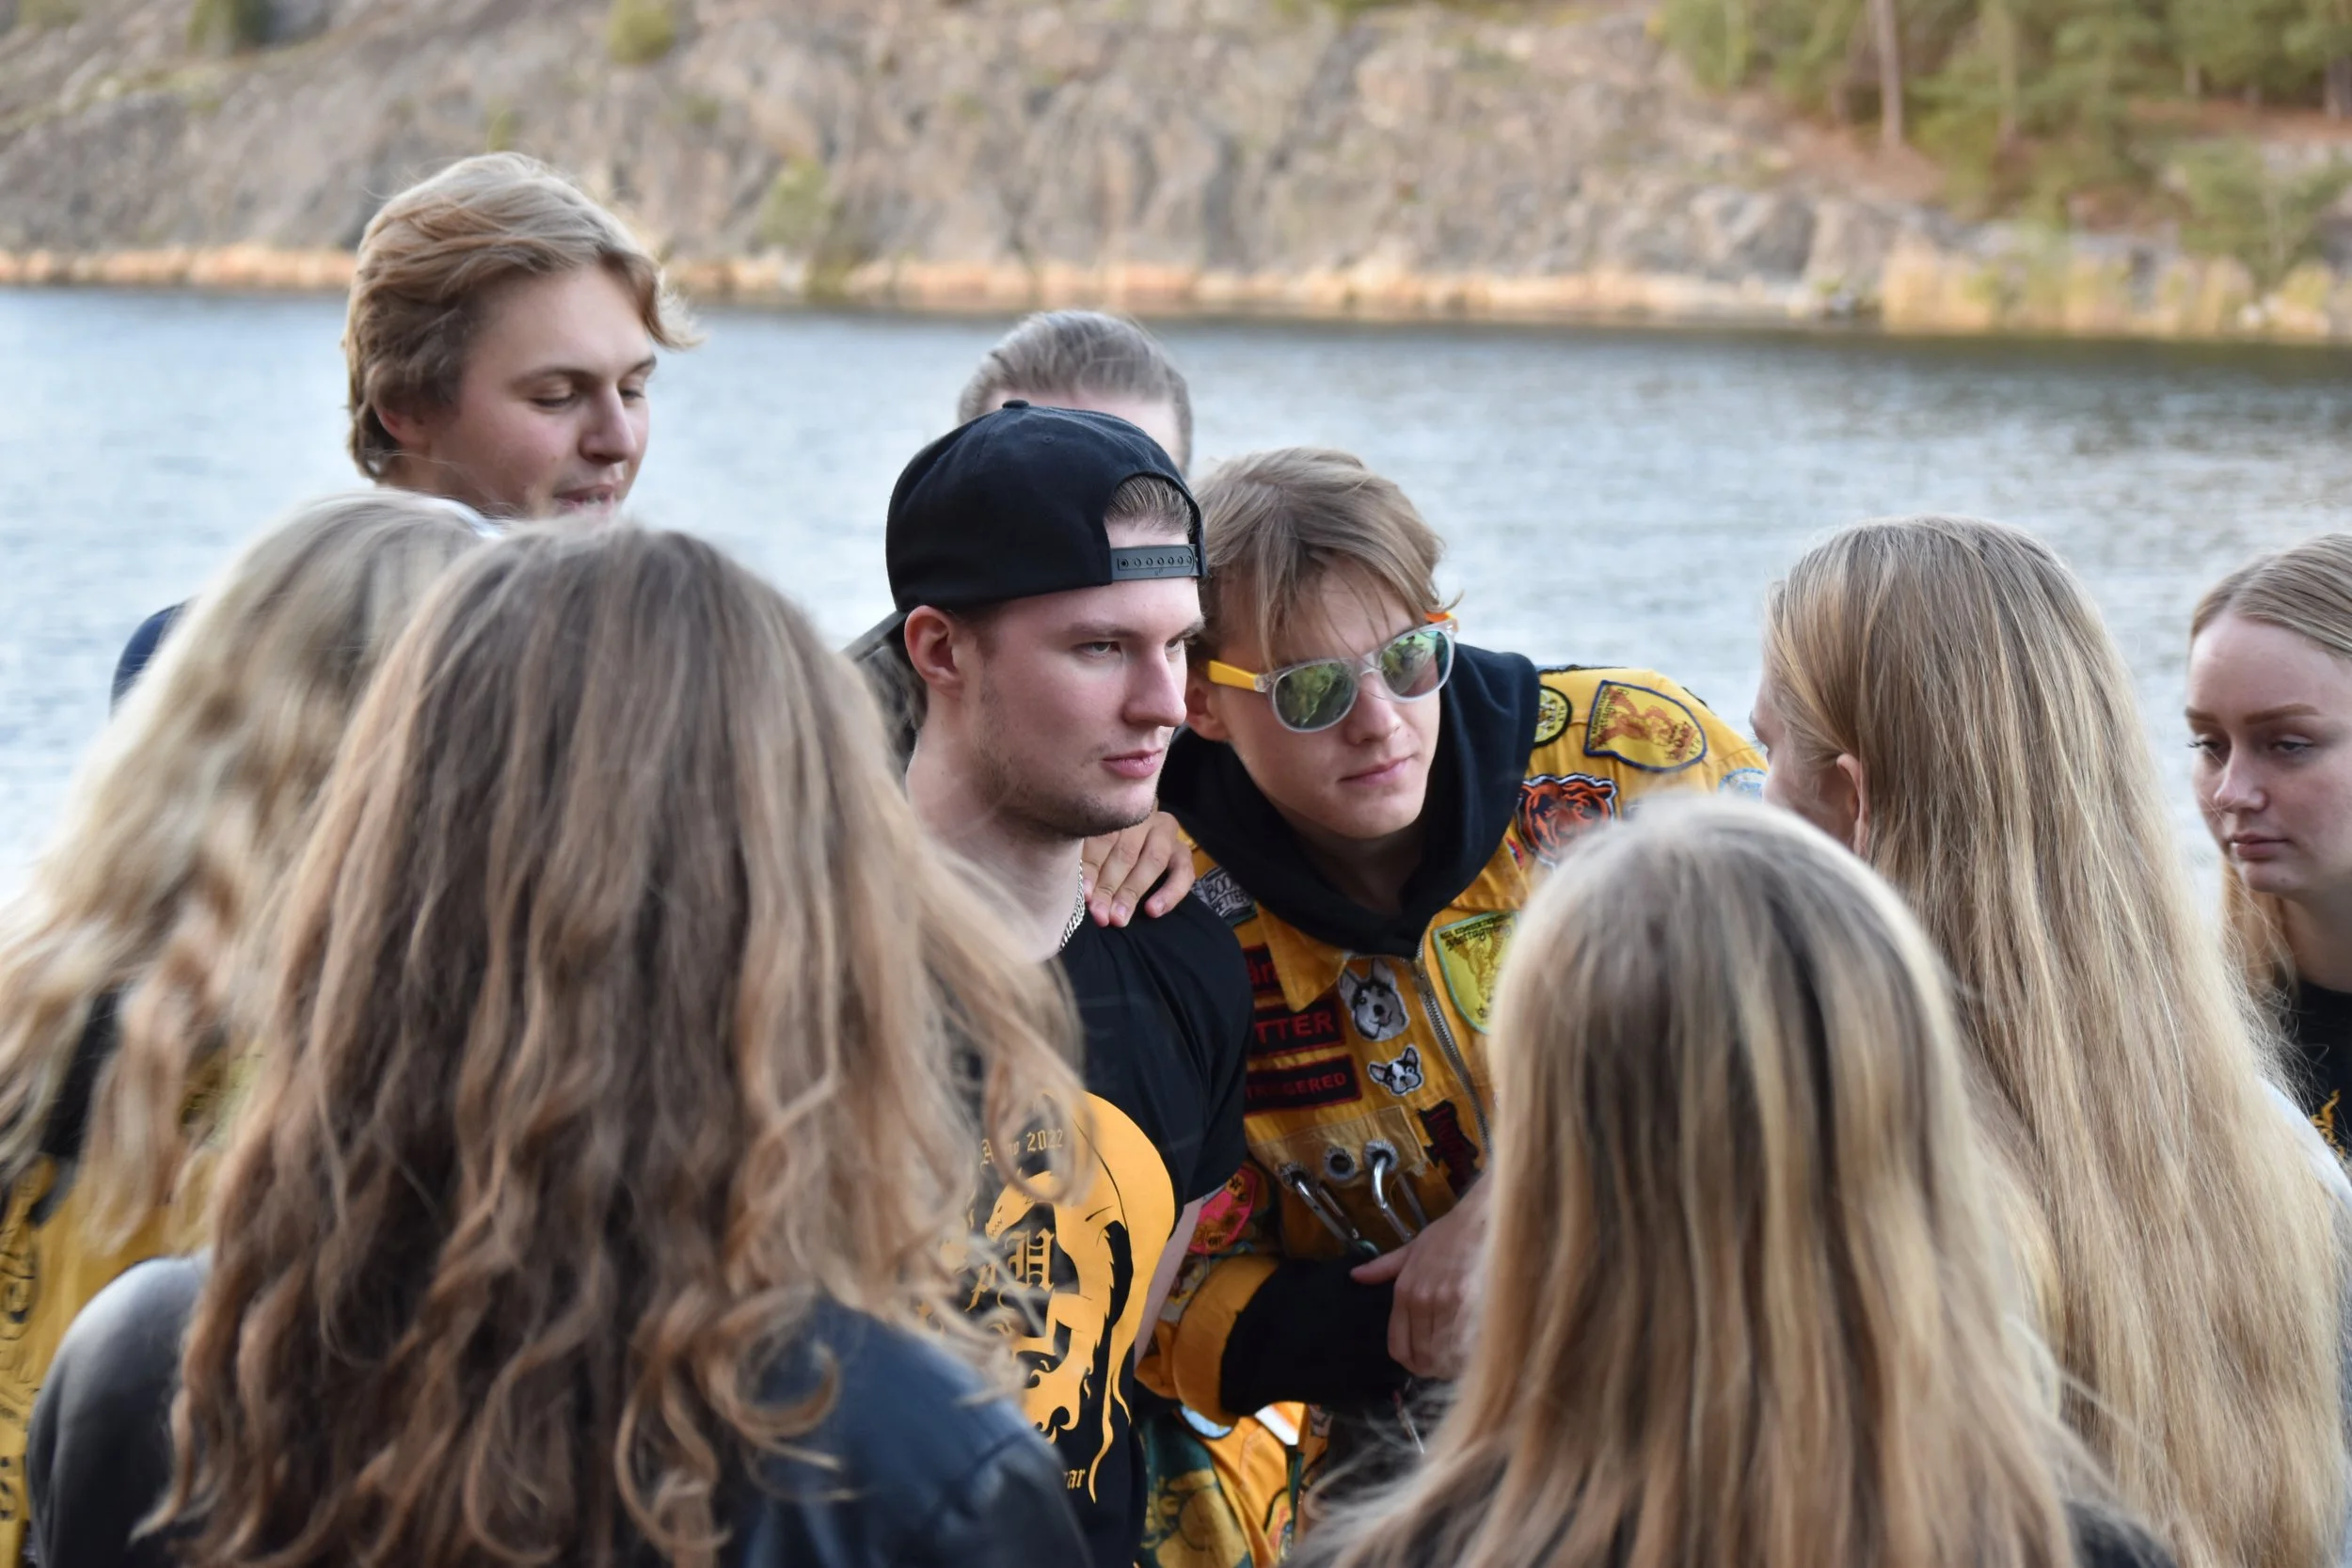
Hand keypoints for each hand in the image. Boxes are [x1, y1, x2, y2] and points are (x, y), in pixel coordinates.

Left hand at [1080, 812, 1196, 926]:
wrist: (1130, 845)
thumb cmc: (1097, 847)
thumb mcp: (1085, 844)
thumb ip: (1082, 859)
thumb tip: (1081, 890)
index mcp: (1114, 808)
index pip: (1102, 837)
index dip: (1091, 867)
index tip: (1084, 894)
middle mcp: (1143, 815)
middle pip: (1126, 851)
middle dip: (1110, 886)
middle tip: (1099, 913)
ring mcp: (1166, 831)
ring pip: (1154, 860)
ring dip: (1133, 891)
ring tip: (1119, 917)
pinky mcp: (1182, 850)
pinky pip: (1184, 872)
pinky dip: (1170, 893)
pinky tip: (1153, 911)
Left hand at [1349, 1178, 1489, 1379]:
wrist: (1483, 1221)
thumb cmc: (1448, 1235)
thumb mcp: (1411, 1249)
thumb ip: (1382, 1268)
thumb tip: (1355, 1276)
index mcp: (1405, 1292)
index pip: (1399, 1346)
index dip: (1409, 1362)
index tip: (1420, 1363)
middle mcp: (1423, 1301)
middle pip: (1423, 1357)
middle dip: (1432, 1368)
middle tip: (1443, 1365)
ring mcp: (1450, 1305)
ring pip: (1444, 1356)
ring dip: (1451, 1365)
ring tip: (1459, 1360)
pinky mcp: (1475, 1306)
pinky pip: (1467, 1347)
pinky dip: (1468, 1356)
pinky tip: (1474, 1352)